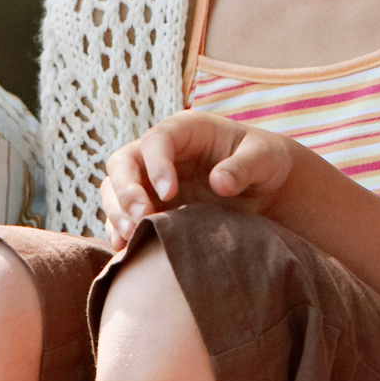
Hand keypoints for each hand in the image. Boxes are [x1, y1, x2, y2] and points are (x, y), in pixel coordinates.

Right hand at [98, 111, 304, 245]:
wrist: (265, 187)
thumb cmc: (264, 162)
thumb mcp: (264, 158)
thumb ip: (244, 167)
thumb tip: (219, 183)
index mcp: (185, 130)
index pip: (157, 140)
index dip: (157, 165)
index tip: (169, 193)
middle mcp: (159, 152)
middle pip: (123, 163)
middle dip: (126, 191)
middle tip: (141, 219)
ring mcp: (150, 179)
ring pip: (114, 189)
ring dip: (116, 212)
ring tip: (129, 238)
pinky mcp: (149, 206)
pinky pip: (122, 216)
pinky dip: (119, 231)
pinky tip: (124, 250)